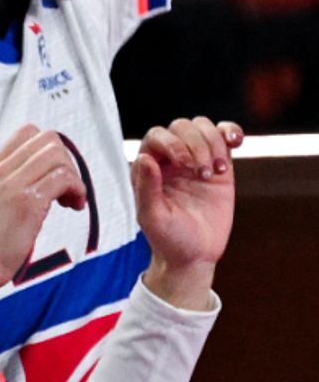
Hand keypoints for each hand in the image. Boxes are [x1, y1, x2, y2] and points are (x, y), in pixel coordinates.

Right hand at [0, 125, 85, 293]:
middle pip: (48, 140)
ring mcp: (13, 184)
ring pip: (58, 156)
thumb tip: (41, 174)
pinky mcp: (28, 202)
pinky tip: (73, 205)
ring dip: (73, 176)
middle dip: (66, 161)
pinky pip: (64, 178)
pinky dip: (77, 189)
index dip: (49, 149)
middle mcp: (1, 171)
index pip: (28, 132)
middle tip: (66, 187)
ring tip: (70, 199)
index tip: (53, 172)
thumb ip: (9, 182)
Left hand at [132, 118, 241, 304]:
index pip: (157, 136)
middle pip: (182, 127)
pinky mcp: (219, 163)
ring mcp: (195, 158)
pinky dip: (231, 132)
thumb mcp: (153, 218)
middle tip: (203, 174)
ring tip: (216, 172)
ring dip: (213, 143)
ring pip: (203, 127)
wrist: (195, 254)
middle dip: (195, 145)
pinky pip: (224, 134)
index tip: (185, 166)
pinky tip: (235, 142)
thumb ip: (147, 189)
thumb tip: (145, 158)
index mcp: (148, 168)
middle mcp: (170, 158)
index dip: (173, 143)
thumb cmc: (169, 238)